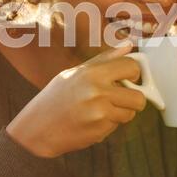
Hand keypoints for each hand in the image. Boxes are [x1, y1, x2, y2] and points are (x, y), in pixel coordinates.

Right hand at [6, 41, 146, 157]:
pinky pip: (117, 126)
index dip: (134, 73)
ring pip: (130, 114)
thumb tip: (128, 45)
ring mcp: (99, 113)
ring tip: (99, 110)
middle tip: (120, 99)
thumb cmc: (56, 97)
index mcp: (92, 73)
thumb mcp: (76, 73)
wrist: (38, 127)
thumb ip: (104, 60)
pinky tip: (90, 121)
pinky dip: (108, 124)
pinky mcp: (99, 130)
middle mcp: (97, 92)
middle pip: (139, 97)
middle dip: (133, 100)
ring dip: (120, 113)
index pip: (131, 67)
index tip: (129, 79)